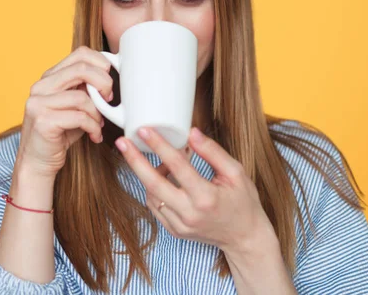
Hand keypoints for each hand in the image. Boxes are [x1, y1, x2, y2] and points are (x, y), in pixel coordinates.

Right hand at [16, 46, 113, 177]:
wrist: (39, 161)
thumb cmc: (62, 132)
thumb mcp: (76, 105)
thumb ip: (87, 89)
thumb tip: (112, 76)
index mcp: (50, 77)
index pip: (80, 54)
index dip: (102, 64)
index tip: (110, 82)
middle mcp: (41, 86)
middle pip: (82, 69)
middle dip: (104, 83)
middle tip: (109, 100)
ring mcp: (38, 103)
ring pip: (82, 97)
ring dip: (98, 113)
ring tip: (99, 124)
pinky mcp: (42, 121)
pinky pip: (79, 118)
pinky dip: (93, 127)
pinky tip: (94, 135)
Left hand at [114, 126, 273, 253]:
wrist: (245, 236)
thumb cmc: (243, 201)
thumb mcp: (236, 172)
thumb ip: (212, 152)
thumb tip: (191, 134)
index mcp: (206, 197)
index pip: (177, 166)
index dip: (160, 146)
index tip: (145, 130)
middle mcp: (190, 213)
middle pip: (153, 184)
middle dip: (135, 161)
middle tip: (122, 142)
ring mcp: (180, 225)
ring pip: (152, 196)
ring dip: (149, 175)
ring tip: (160, 161)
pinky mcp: (175, 231)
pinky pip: (156, 207)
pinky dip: (154, 190)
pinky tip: (163, 178)